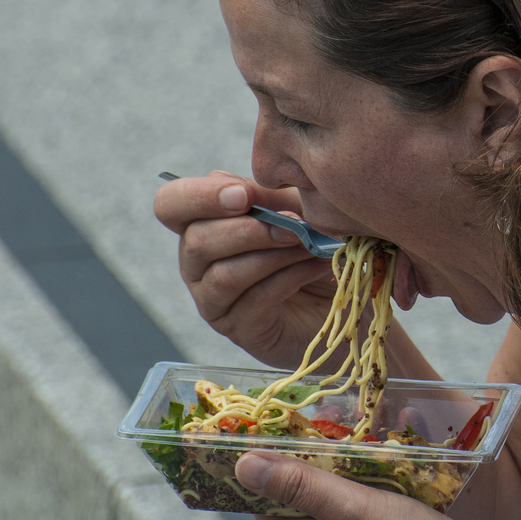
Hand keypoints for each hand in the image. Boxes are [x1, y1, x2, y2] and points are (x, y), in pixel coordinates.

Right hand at [154, 172, 337, 365]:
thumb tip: (243, 190)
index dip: (199, 196)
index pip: (171, 204)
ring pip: (225, 274)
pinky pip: (255, 300)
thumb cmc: (317, 244)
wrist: (349, 295)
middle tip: (295, 224)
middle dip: (249, 229)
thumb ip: (268, 196)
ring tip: (311, 245)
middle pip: (196, 242)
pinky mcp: (241, 329)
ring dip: (274, 255)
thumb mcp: (296, 208)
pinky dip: (290, 277)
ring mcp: (215, 302)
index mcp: (202, 224)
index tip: (243, 194)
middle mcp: (198, 265)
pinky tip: (317, 265)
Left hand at [236, 452, 517, 519]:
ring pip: (350, 493)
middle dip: (317, 455)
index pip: (269, 508)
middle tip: (331, 419)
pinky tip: (405, 446)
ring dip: (357, 458)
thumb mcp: (350, 509)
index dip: (267, 472)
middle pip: (310, 495)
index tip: (276, 433)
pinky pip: (383, 497)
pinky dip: (388, 469)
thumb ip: (300, 485)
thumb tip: (243, 466)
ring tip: (370, 424)